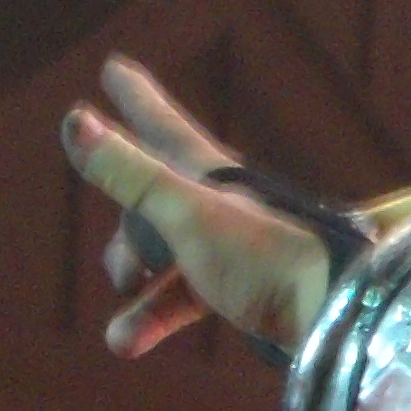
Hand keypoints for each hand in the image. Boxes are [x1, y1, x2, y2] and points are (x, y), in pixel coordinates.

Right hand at [60, 56, 335, 358]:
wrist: (335, 319)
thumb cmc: (266, 258)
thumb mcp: (187, 213)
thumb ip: (130, 174)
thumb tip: (74, 122)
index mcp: (210, 174)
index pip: (163, 126)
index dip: (136, 100)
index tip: (114, 68)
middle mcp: (221, 203)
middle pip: (151, 200)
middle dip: (127, 230)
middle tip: (128, 270)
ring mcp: (230, 247)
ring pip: (160, 256)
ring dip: (136, 291)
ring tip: (121, 336)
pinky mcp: (240, 289)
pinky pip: (182, 298)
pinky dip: (154, 317)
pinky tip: (127, 341)